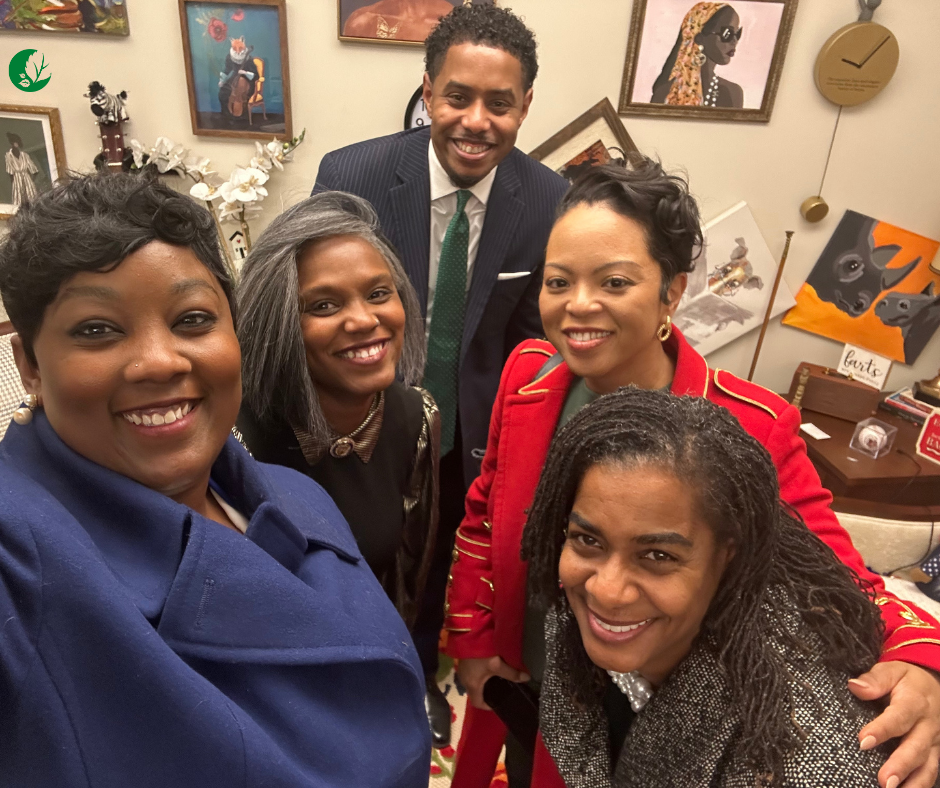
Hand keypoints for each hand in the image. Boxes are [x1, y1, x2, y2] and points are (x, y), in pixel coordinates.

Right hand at [457, 656, 529, 710]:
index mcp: (472, 685)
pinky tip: (488, 666)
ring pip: (474, 683)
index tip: (498, 702)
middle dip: (488, 693)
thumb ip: (511, 672)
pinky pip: (472, 674)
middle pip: (476, 693)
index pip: (478, 704)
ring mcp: (462, 671)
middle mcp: (464, 681)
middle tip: (501, 688)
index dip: (488, 706)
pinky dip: (480, 674)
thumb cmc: (480, 653)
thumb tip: (526, 678)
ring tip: (496, 677)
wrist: (466, 633)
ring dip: (484, 682)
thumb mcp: (497, 663)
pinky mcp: (463, 662)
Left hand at [850, 661, 939, 787]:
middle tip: (884, 781)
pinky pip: (931, 771)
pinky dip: (920, 785)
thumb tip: (855, 686)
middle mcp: (928, 725)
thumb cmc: (906, 679)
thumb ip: (874, 680)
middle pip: (915, 747)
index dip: (881, 730)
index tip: (862, 741)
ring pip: (928, 765)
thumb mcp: (891, 671)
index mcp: (915, 702)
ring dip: (913, 782)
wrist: (933, 683)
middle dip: (900, 766)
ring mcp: (934, 741)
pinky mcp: (936, 752)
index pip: (898, 717)